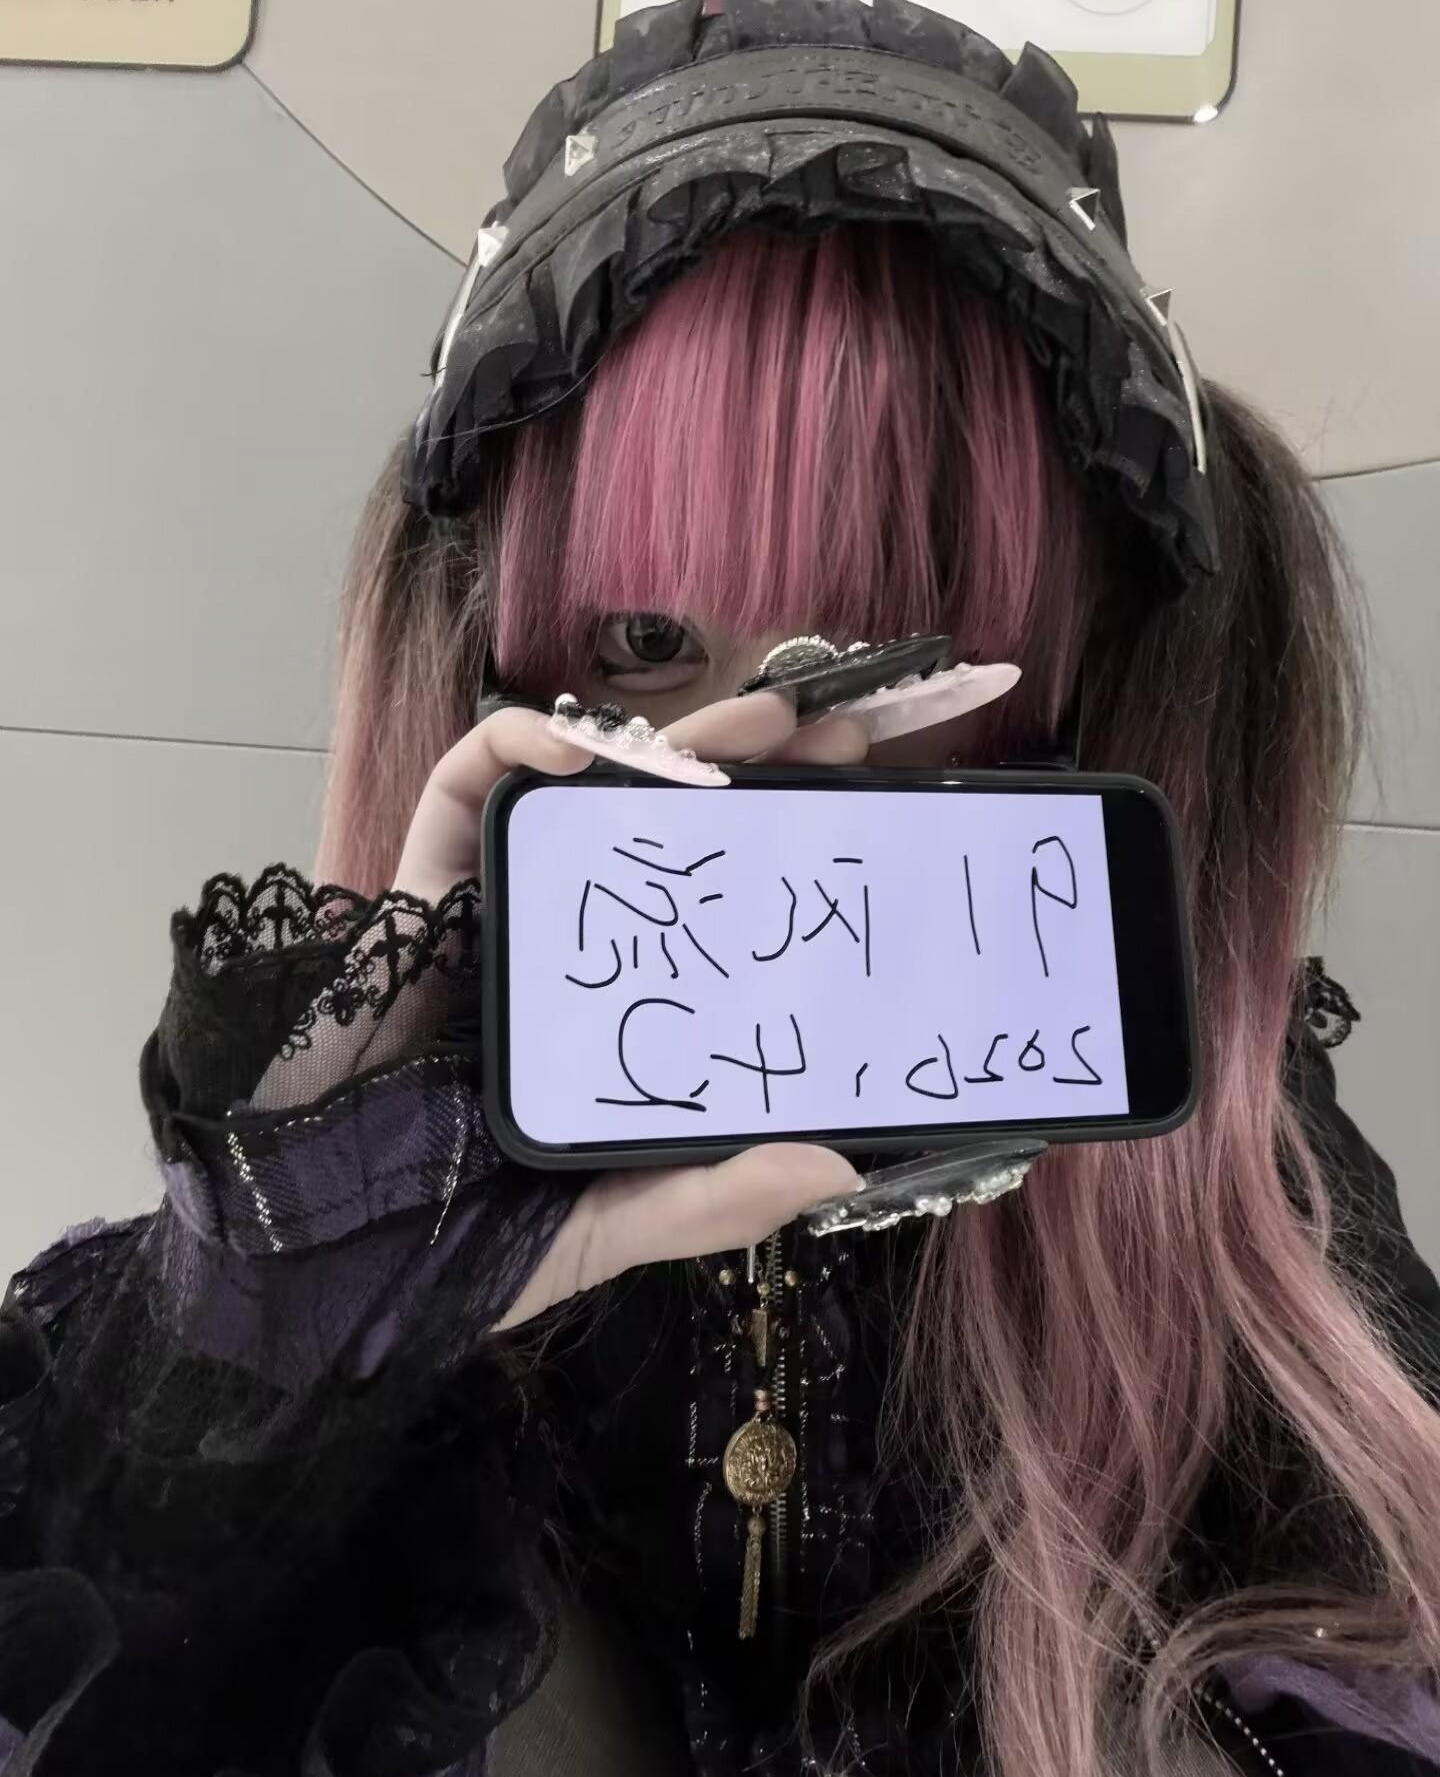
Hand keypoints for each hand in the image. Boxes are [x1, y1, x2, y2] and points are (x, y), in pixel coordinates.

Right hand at [392, 689, 869, 1327]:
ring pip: (586, 796)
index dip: (792, 853)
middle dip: (756, 771)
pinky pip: (462, 792)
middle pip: (670, 836)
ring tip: (755, 723)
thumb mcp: (611, 1225)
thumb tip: (844, 1164)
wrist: (311, 1264)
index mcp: (625, 1014)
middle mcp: (570, 950)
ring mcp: (494, 912)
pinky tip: (583, 749)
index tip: (872, 812)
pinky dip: (520, 748)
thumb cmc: (455, 1248)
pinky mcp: (415, 890)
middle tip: (837, 735)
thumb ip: (712, 1199)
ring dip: (669, 744)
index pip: (720, 911)